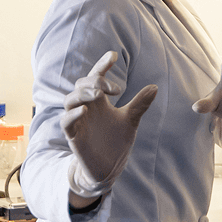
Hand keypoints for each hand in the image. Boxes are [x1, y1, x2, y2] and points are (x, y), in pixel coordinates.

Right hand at [62, 51, 157, 199]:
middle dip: (96, 82)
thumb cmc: (117, 140)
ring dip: (82, 94)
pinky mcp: (73, 136)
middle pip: (82, 85)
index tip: (113, 54)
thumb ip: (140, 104)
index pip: (97, 77)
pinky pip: (66, 122)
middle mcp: (87, 107)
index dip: (103, 65)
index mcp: (100, 101)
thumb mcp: (131, 119)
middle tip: (114, 88)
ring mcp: (78, 121)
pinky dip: (73, 115)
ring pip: (70, 100)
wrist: (110, 167)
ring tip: (98, 94)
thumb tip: (155, 87)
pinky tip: (85, 111)